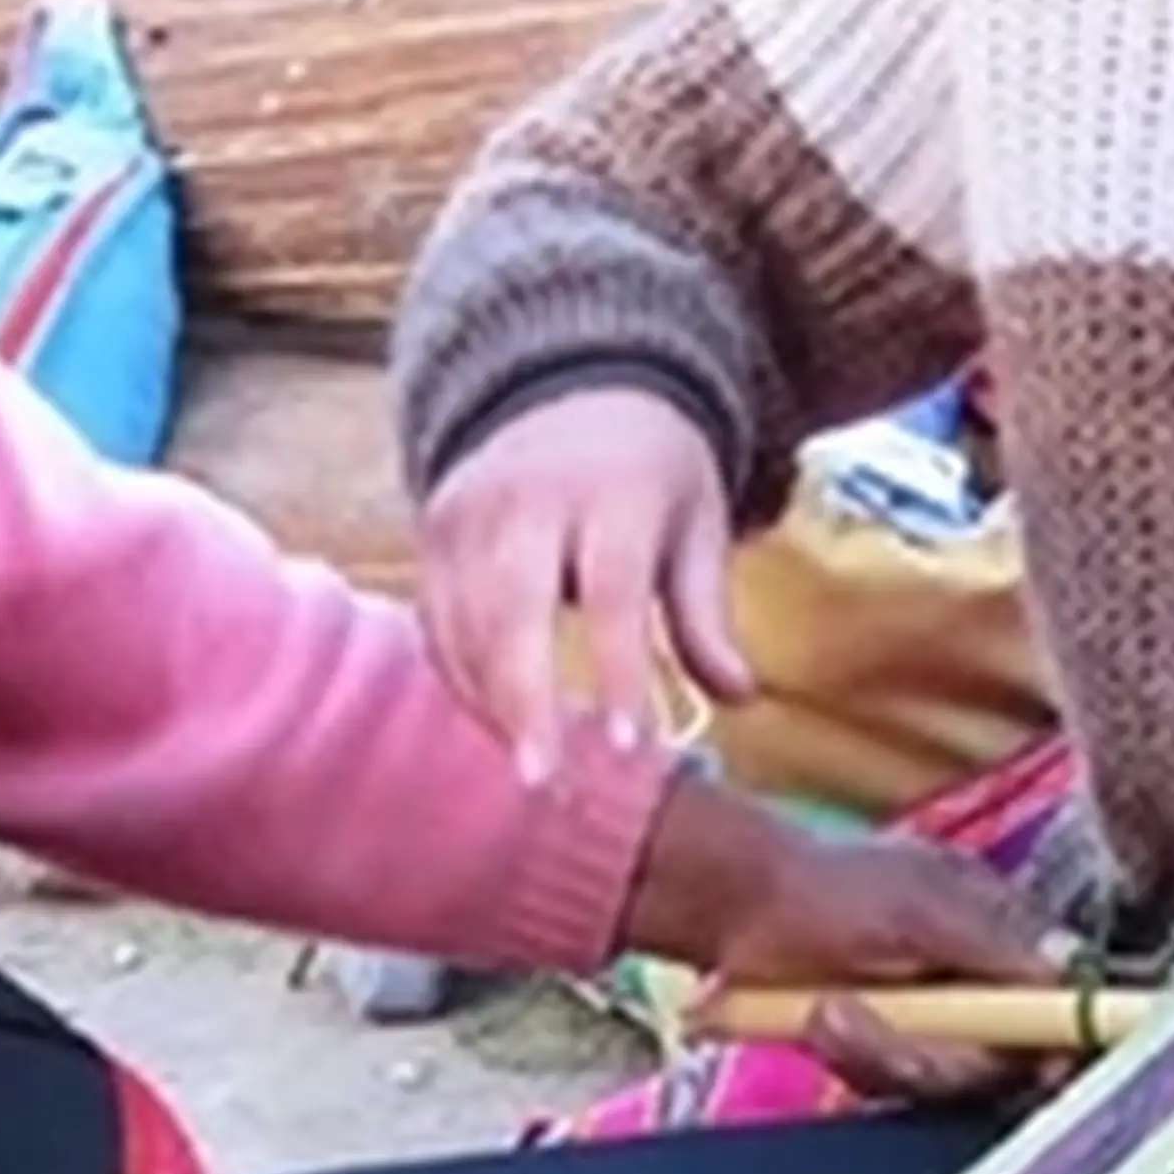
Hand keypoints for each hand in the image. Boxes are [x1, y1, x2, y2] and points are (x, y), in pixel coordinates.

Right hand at [417, 385, 746, 782]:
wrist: (568, 385)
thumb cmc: (649, 471)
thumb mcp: (697, 522)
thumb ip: (705, 612)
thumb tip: (740, 698)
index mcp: (611, 490)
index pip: (609, 590)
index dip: (616, 671)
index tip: (629, 748)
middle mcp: (526, 499)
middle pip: (513, 613)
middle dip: (526, 706)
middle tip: (548, 787)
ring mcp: (468, 514)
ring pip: (465, 627)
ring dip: (495, 708)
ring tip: (538, 775)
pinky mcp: (433, 533)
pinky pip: (438, 623)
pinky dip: (465, 682)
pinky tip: (502, 727)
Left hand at [627, 778, 1041, 1101]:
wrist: (736, 906)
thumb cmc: (826, 888)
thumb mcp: (916, 906)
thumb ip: (994, 942)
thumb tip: (1069, 966)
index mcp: (1000, 927)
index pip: (1059, 995)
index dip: (1056, 1035)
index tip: (1038, 1062)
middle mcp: (977, 978)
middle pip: (1001, 1058)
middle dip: (932, 1055)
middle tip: (858, 1021)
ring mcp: (933, 1018)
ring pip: (947, 1080)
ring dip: (882, 1054)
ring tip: (827, 1013)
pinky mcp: (890, 1049)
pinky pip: (899, 1083)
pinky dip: (857, 1059)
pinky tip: (820, 1023)